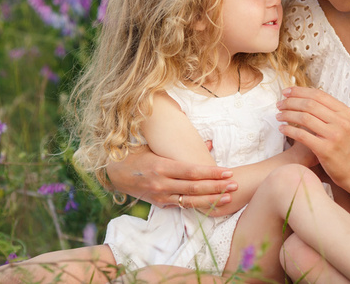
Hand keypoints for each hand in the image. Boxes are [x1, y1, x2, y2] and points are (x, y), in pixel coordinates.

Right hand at [105, 145, 237, 208]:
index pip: (192, 171)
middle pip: (195, 187)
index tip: (227, 172)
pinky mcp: (160, 203)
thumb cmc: (137, 154)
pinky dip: (198, 206)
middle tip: (235, 184)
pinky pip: (182, 205)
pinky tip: (212, 204)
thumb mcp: (156, 146)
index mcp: (161, 166)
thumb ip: (182, 147)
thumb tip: (210, 143)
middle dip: (217, 187)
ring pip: (191, 200)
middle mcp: (162, 183)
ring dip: (211, 199)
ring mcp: (161, 196)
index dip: (211, 173)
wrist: (114, 172)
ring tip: (228, 197)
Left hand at [276, 86, 349, 192]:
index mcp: (345, 112)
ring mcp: (334, 136)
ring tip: (278, 116)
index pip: (319, 95)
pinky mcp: (326, 150)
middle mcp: (341, 122)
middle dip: (290, 102)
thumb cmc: (346, 146)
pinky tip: (281, 129)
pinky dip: (289, 130)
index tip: (286, 92)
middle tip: (279, 104)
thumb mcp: (345, 124)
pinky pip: (302, 136)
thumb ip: (330, 112)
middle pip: (309, 104)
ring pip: (304, 118)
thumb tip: (306, 97)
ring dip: (287, 115)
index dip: (300, 91)